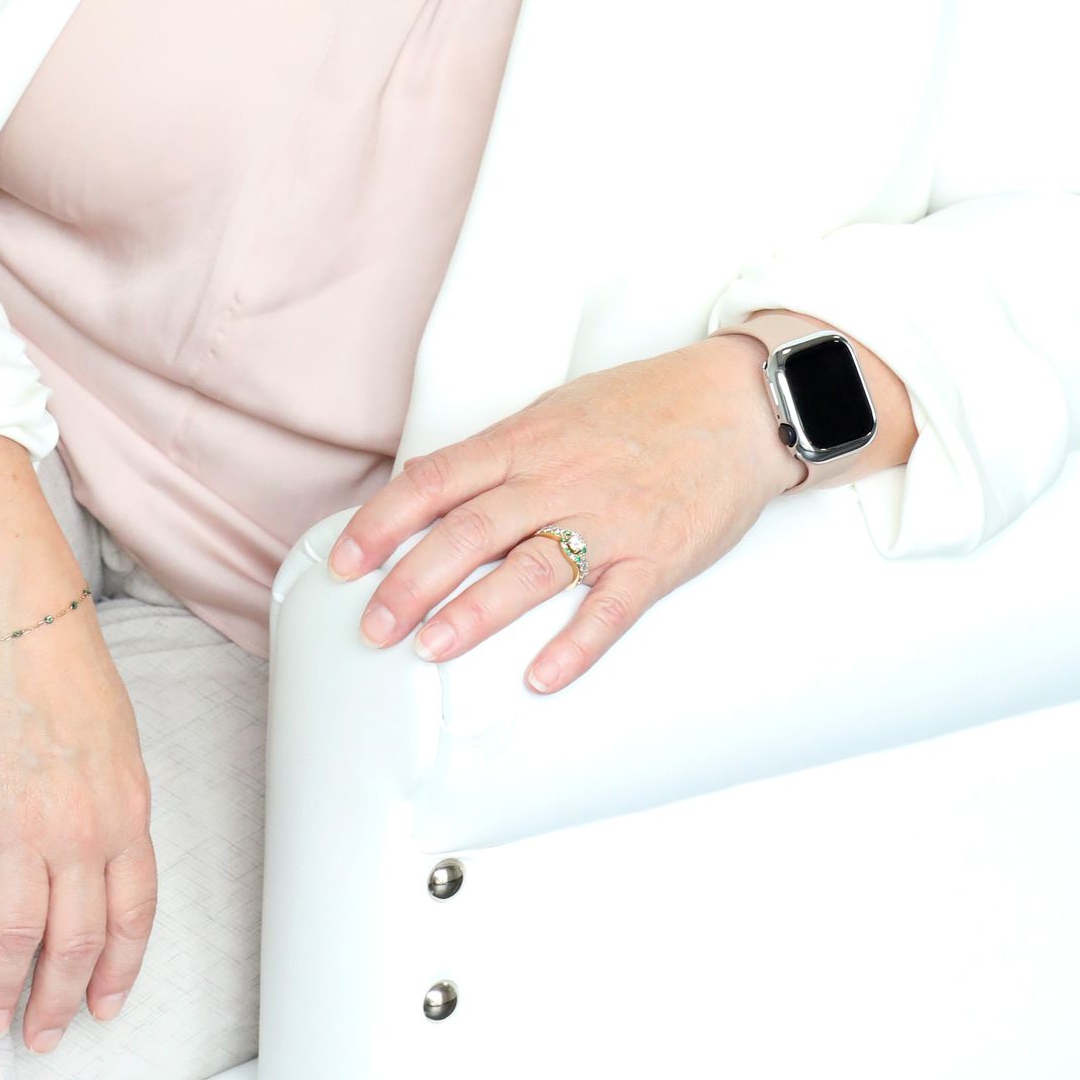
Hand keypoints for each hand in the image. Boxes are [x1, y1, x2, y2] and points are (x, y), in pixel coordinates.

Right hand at [0, 601, 157, 1052]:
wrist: (10, 616)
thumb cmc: (65, 668)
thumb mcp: (117, 742)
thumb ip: (113, 806)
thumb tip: (104, 860)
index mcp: (126, 809)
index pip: (131, 914)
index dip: (117, 969)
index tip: (103, 1006)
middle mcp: (80, 828)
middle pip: (75, 940)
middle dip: (59, 998)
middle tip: (43, 1035)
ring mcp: (21, 825)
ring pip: (18, 934)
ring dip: (4, 988)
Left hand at [327, 334, 803, 694]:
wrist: (735, 403)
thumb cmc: (642, 408)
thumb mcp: (557, 414)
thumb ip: (501, 459)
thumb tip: (433, 500)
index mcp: (525, 442)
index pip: (434, 481)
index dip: (382, 523)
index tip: (344, 563)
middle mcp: (558, 478)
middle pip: (469, 531)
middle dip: (412, 582)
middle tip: (373, 628)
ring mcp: (609, 518)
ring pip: (531, 568)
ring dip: (476, 612)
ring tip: (430, 649)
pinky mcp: (657, 555)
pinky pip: (612, 605)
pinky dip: (576, 644)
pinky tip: (541, 677)